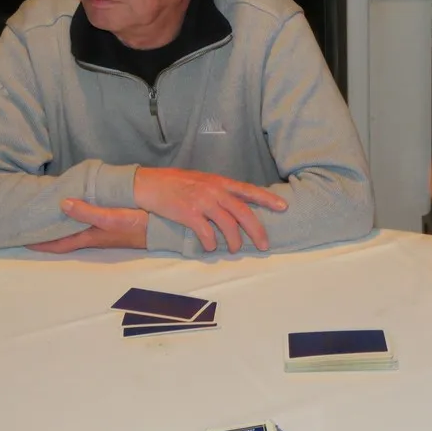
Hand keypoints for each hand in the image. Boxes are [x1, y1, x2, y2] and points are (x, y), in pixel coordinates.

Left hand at [27, 199, 147, 252]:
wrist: (166, 229)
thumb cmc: (139, 225)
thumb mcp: (113, 218)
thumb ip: (88, 211)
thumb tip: (62, 204)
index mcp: (91, 236)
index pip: (60, 243)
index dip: (41, 243)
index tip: (22, 238)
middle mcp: (95, 236)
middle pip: (65, 237)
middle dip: (48, 233)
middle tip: (32, 223)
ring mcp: (105, 232)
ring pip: (76, 230)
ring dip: (62, 225)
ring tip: (49, 214)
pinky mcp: (114, 225)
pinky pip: (88, 222)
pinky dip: (77, 216)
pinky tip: (78, 207)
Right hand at [133, 168, 287, 252]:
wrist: (147, 184)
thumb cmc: (174, 183)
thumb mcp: (200, 181)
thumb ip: (217, 190)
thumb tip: (233, 202)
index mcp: (219, 182)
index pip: (248, 190)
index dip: (267, 198)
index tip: (283, 206)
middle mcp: (214, 190)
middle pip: (243, 211)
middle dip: (256, 230)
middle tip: (264, 245)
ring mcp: (201, 201)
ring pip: (228, 224)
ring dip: (234, 241)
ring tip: (235, 249)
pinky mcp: (188, 213)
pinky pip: (206, 232)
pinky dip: (211, 243)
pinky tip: (211, 248)